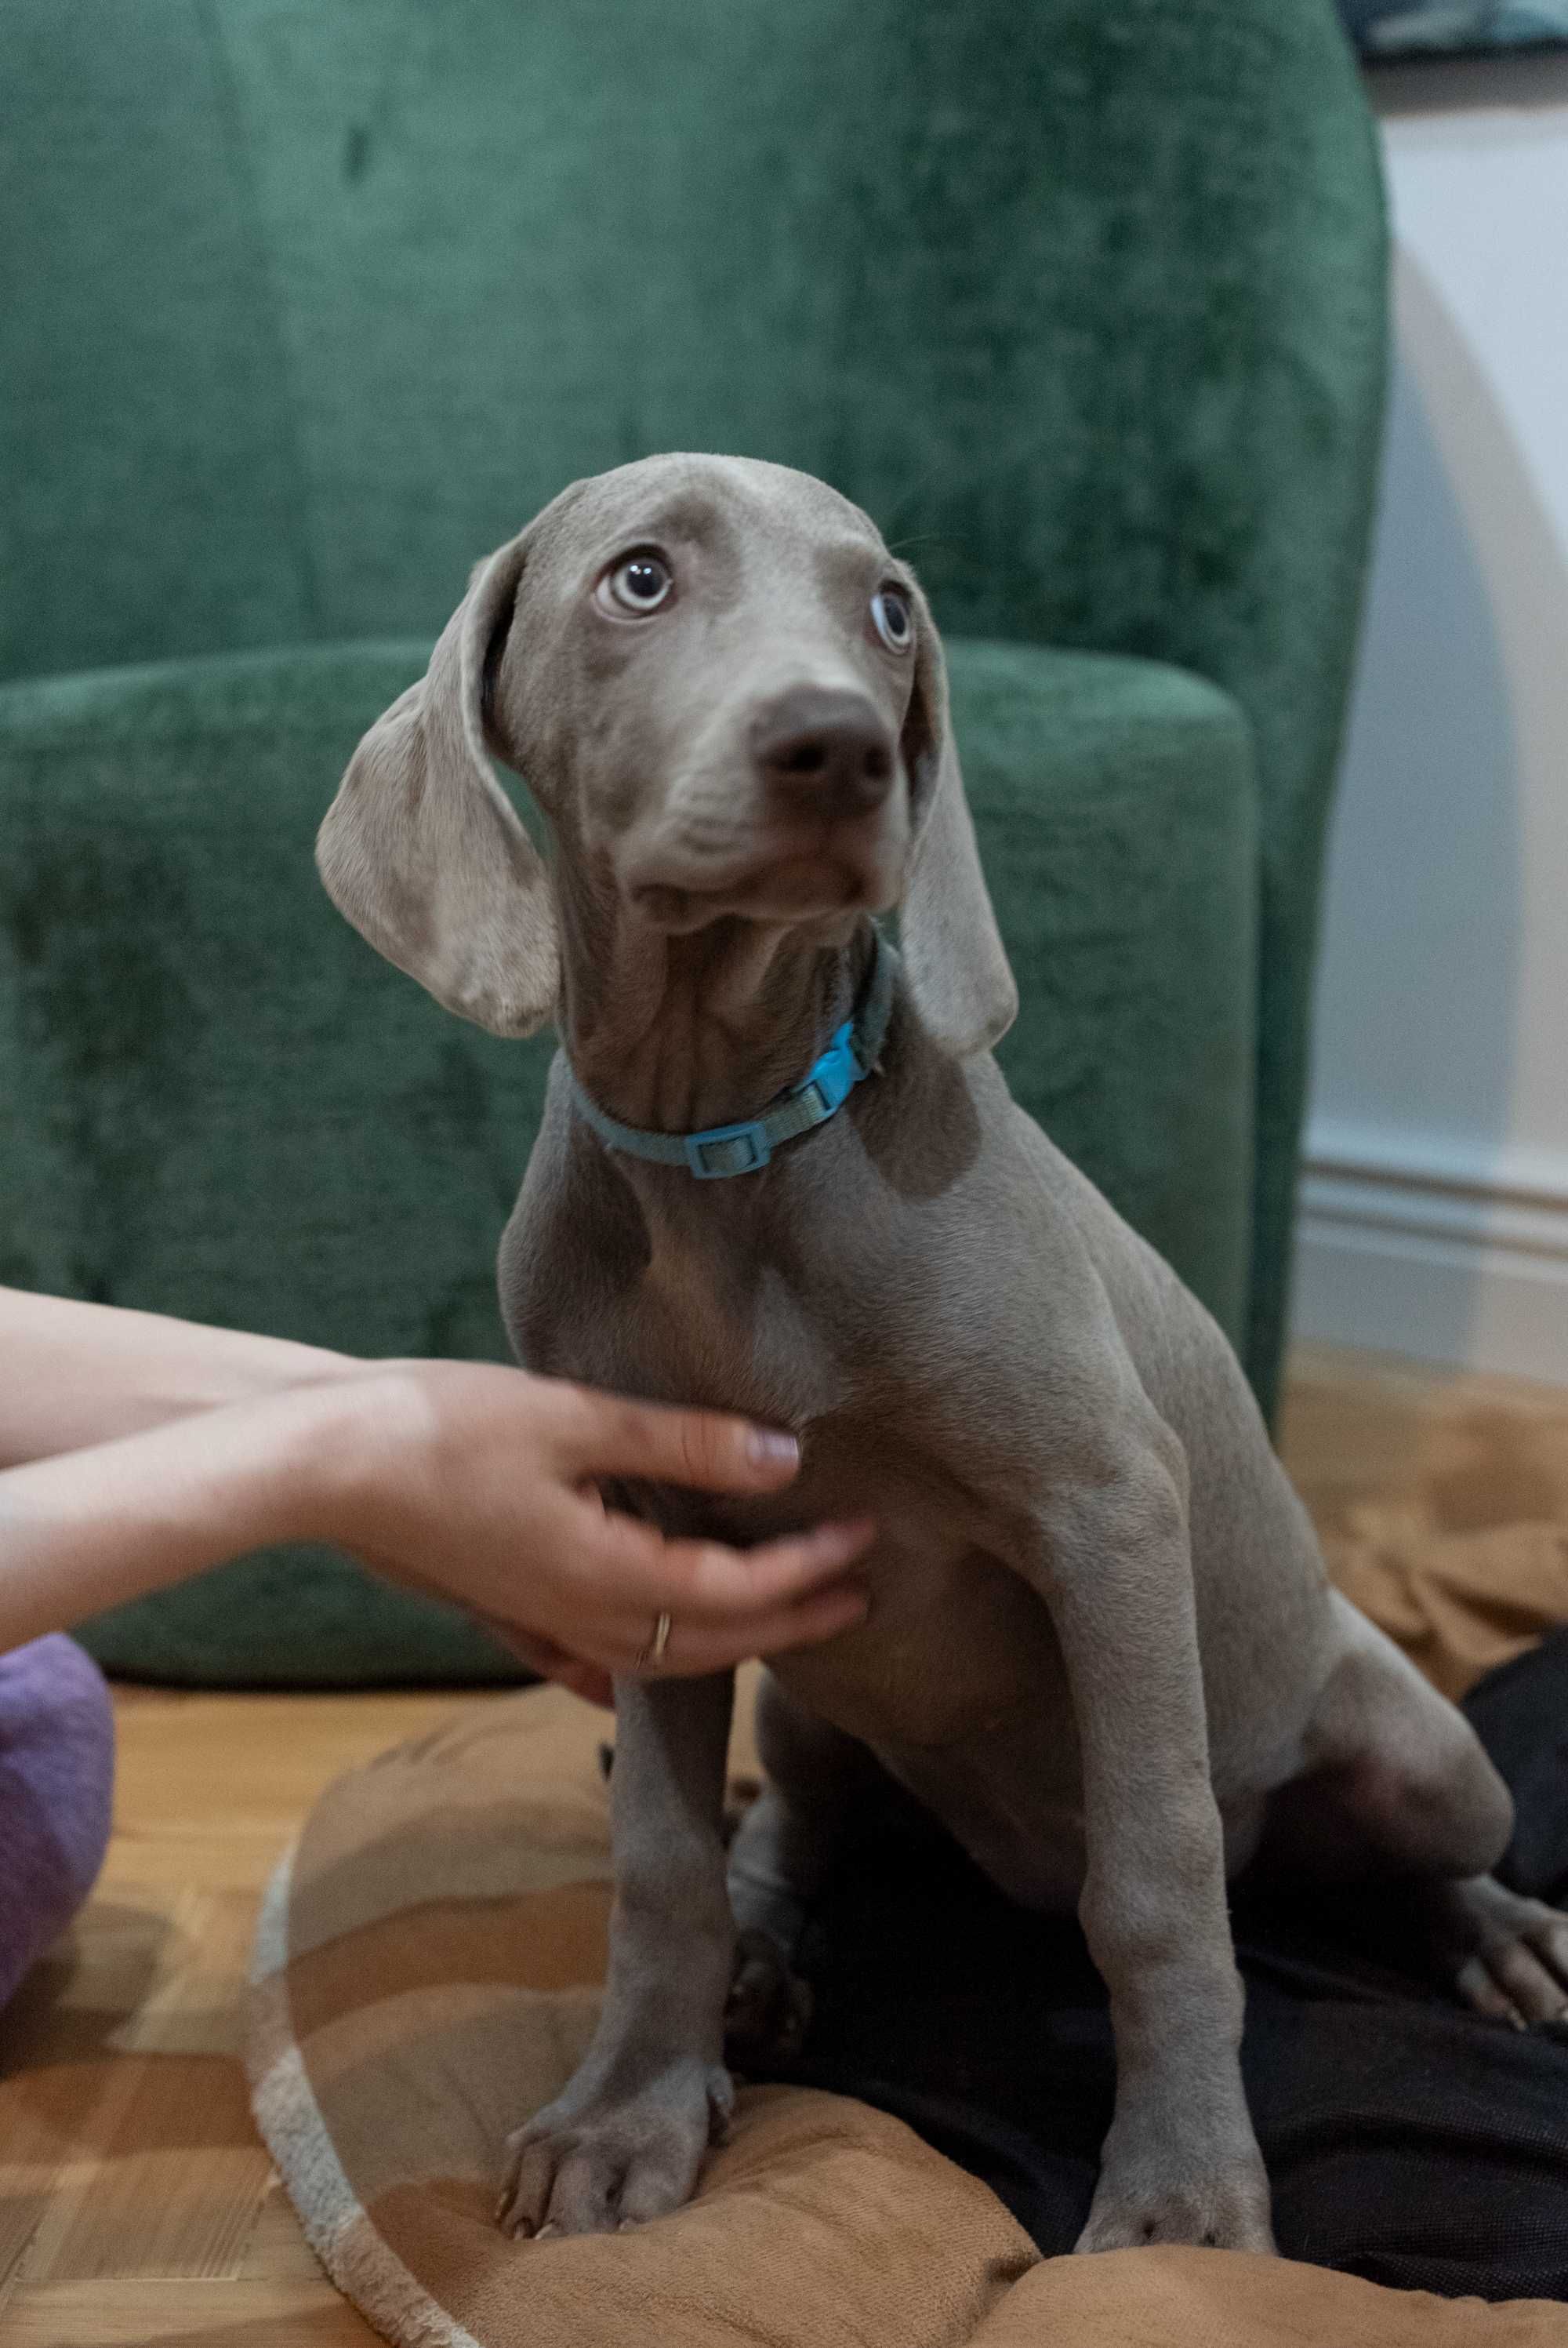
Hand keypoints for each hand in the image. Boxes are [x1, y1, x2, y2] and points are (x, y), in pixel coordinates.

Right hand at [318, 1362, 873, 1705]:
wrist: (322, 1462)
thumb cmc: (443, 1428)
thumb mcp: (576, 1419)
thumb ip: (685, 1445)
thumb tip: (784, 1462)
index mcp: (608, 1577)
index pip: (740, 1592)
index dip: (810, 1569)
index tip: (867, 1537)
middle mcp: (580, 1617)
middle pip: (710, 1641)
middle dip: (790, 1623)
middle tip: (857, 1598)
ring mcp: (536, 1619)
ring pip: (655, 1655)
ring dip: (727, 1640)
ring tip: (779, 1618)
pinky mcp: (501, 1604)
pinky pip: (584, 1655)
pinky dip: (628, 1665)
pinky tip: (620, 1677)